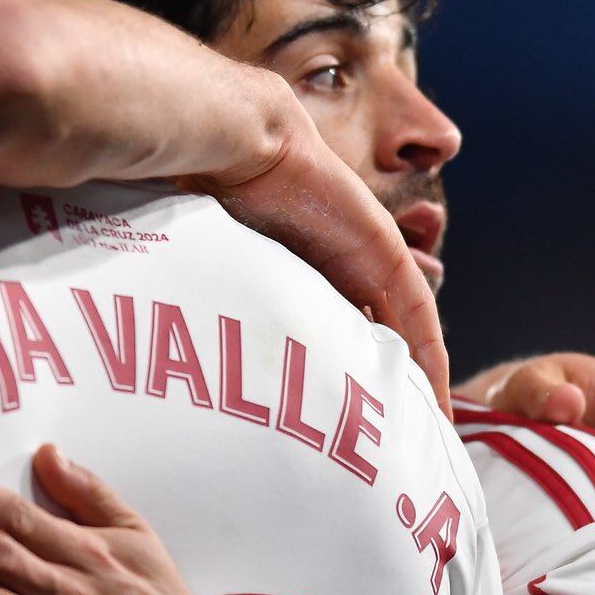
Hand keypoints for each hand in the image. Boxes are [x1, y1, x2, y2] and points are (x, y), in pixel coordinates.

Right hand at [184, 81, 449, 411]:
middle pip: (372, 344)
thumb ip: (206, 305)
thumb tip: (159, 358)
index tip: (342, 441)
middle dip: (382, 395)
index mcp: (297, 281)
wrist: (238, 141)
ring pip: (402, 335)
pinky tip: (436, 396)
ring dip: (414, 384)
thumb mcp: (209, 268)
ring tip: (422, 437)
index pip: (330, 344)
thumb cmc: (204, 197)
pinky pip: (415, 311)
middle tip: (388, 454)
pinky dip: (430, 354)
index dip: (341, 389)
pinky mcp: (384, 252)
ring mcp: (364, 259)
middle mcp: (335, 273)